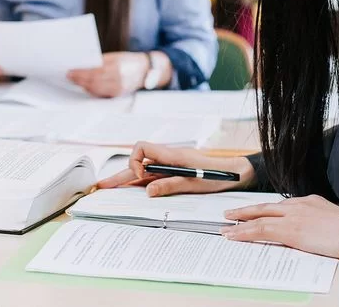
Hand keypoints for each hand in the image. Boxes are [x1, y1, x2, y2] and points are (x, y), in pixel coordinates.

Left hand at [66, 52, 147, 97]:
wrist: (145, 70)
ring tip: (75, 81)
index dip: (80, 73)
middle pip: (93, 81)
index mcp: (117, 66)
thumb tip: (83, 65)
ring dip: (84, 85)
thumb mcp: (115, 56)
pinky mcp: (118, 95)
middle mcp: (119, 79)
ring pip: (96, 89)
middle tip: (69, 77)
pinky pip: (101, 94)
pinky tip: (85, 86)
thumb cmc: (128, 61)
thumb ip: (100, 61)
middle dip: (79, 80)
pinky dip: (91, 90)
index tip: (70, 71)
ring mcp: (119, 88)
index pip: (94, 71)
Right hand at [97, 141, 255, 195]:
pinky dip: (142, 181)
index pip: (142, 148)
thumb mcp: (196, 184)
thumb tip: (148, 190)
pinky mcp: (176, 171)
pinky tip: (134, 189)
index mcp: (173, 155)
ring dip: (127, 178)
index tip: (139, 177)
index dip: (134, 161)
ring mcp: (172, 164)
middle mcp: (169, 157)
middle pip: (138, 162)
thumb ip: (171, 185)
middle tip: (101, 186)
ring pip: (144, 169)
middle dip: (119, 174)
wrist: (237, 172)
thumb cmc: (220, 175)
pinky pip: (154, 175)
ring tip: (110, 188)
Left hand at [219, 194, 338, 257]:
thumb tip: (312, 229)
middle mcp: (297, 205)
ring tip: (226, 228)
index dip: (266, 210)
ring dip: (240, 223)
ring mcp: (291, 216)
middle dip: (246, 211)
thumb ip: (317, 220)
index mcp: (309, 201)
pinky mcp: (288, 229)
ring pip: (258, 217)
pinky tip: (235, 235)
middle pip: (265, 206)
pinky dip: (244, 232)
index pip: (281, 206)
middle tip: (230, 213)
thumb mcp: (332, 218)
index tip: (256, 213)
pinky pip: (260, 229)